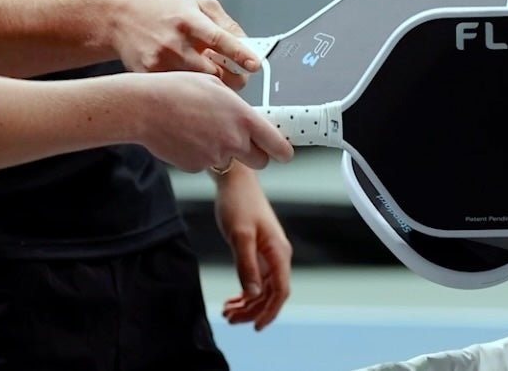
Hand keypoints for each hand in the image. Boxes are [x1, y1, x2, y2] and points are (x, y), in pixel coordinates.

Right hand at [112, 0, 257, 89]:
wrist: (122, 19)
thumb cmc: (165, 11)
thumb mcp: (198, 4)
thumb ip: (225, 23)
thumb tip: (248, 46)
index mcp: (188, 19)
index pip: (219, 39)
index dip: (239, 53)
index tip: (255, 65)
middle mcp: (174, 42)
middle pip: (212, 73)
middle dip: (232, 78)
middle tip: (238, 75)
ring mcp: (160, 62)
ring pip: (199, 87)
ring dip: (214, 86)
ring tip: (214, 77)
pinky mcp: (150, 77)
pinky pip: (181, 91)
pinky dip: (192, 90)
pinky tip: (191, 80)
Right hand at [134, 73, 293, 173]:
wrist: (145, 107)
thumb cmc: (177, 88)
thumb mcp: (214, 84)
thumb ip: (235, 104)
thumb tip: (243, 114)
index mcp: (243, 117)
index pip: (277, 145)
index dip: (283, 151)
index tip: (284, 152)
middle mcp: (233, 141)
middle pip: (260, 161)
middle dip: (256, 154)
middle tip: (243, 140)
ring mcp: (215, 156)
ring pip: (230, 161)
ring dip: (224, 151)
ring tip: (202, 128)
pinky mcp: (196, 167)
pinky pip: (206, 162)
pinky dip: (201, 153)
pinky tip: (187, 135)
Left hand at [213, 163, 291, 330]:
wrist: (235, 180)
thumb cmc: (238, 203)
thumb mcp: (240, 234)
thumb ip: (246, 264)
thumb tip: (252, 294)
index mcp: (278, 251)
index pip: (280, 291)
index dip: (269, 311)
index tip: (255, 327)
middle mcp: (277, 254)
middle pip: (270, 293)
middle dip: (251, 310)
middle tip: (229, 318)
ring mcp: (268, 252)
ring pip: (262, 288)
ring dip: (246, 302)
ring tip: (227, 311)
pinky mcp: (258, 249)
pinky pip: (256, 278)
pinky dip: (244, 290)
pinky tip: (232, 298)